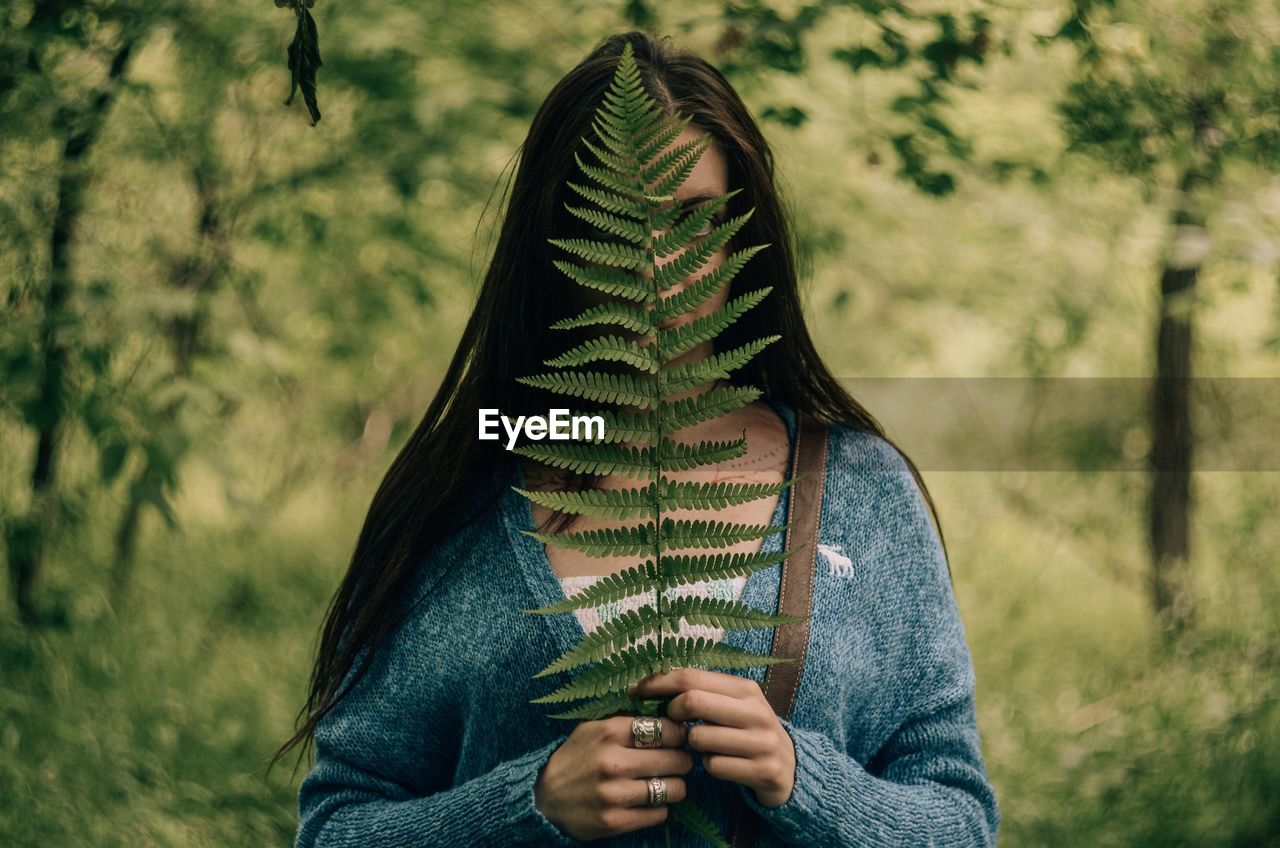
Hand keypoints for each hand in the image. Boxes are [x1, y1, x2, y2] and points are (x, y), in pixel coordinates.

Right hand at [534, 714, 693, 840]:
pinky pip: (659, 813)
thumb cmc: (576, 757)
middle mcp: (612, 762)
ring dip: (675, 786)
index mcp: (609, 732)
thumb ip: (627, 720)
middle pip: (675, 759)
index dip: (678, 733)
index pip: (666, 729)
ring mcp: (614, 794)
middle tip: (678, 761)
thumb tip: (667, 712)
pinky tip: (649, 801)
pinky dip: (660, 807)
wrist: (544, 798)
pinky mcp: (615, 821)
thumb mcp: (594, 728)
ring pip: (673, 789)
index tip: (678, 737)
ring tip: (667, 782)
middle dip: (682, 760)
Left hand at [628, 668, 795, 807]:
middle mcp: (756, 711)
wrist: (790, 768)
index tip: (634, 691)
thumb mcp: (732, 705)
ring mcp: (762, 741)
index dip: (658, 683)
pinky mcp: (763, 770)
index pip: (691, 677)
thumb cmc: (747, 731)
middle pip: (693, 702)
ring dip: (691, 744)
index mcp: (746, 689)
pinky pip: (714, 766)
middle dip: (673, 713)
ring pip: (700, 738)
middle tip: (672, 723)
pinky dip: (708, 766)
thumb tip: (651, 683)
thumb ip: (701, 692)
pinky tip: (719, 763)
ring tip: (702, 744)